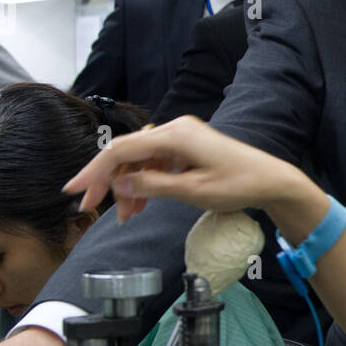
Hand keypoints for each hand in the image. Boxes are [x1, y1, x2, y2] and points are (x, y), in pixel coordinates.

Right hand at [64, 116, 311, 225]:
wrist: (271, 181)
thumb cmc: (239, 184)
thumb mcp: (193, 192)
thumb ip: (153, 186)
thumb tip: (119, 184)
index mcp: (174, 135)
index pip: (121, 150)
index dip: (94, 170)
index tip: (74, 190)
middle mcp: (175, 129)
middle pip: (127, 153)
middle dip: (109, 182)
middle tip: (92, 208)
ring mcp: (181, 137)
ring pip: (140, 160)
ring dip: (129, 186)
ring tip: (128, 215)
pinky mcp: (187, 147)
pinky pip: (156, 162)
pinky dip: (145, 181)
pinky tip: (142, 203)